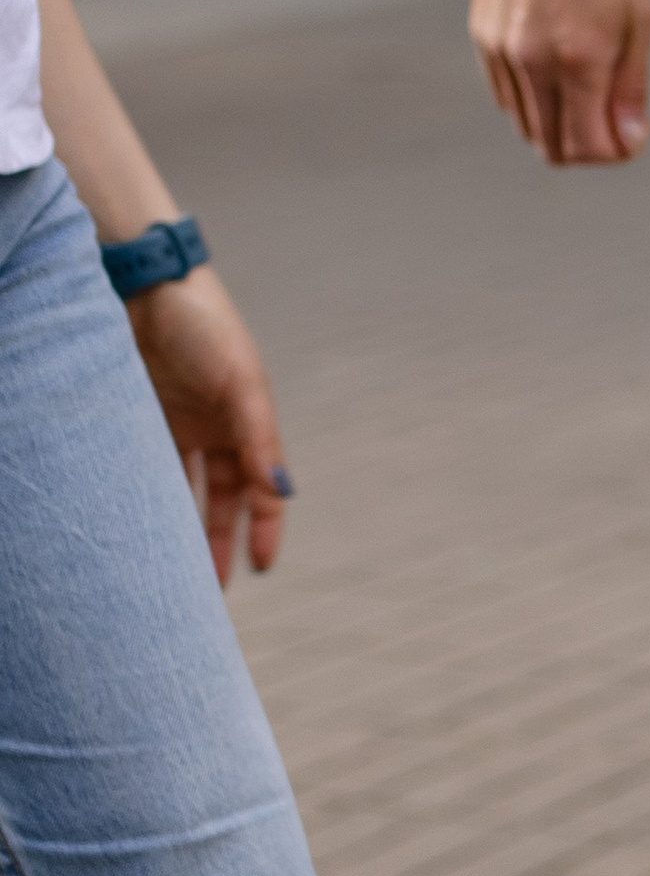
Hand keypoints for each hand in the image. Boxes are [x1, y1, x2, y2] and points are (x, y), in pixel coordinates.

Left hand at [126, 270, 288, 583]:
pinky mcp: (141, 419)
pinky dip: (148, 498)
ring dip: (182, 528)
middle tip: (213, 590)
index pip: (262, 491)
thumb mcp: (241, 385)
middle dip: (220, 543)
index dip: (264, 529)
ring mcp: (178, 426)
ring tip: (175, 571)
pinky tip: (142, 527)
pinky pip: (147, 470)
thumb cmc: (203, 327)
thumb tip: (282, 494)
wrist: (144, 285)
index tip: (260, 567)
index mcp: (250, 425)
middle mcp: (217, 431)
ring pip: (184, 492)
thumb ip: (259, 441)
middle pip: (223, 501)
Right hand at [471, 0, 649, 164]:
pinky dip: (533, 98)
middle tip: (609, 118)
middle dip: (585, 147)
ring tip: (584, 85)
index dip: (615, 152)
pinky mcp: (482, 36)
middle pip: (552, 149)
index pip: (589, 148)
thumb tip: (629, 143)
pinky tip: (554, 65)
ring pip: (526, 126)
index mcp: (578, 59)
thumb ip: (632, 86)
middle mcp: (532, 62)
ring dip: (558, 124)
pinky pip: (506, 96)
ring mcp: (501, 50)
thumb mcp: (637, 15)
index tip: (630, 134)